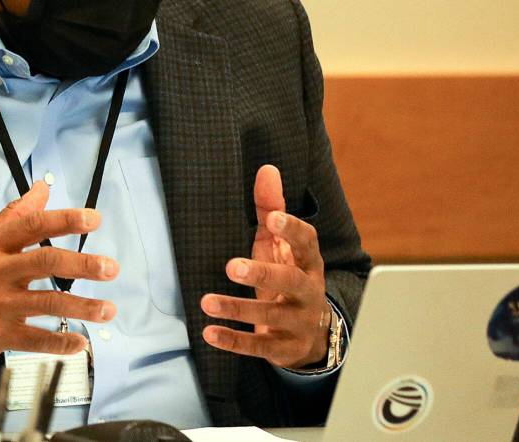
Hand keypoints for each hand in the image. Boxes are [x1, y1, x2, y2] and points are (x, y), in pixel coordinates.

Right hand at [0, 181, 118, 378]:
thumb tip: (43, 188)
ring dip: (82, 306)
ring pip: (47, 302)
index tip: (94, 219)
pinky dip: (61, 342)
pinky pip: (36, 339)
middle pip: (44, 262)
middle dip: (82, 264)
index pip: (32, 225)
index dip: (65, 220)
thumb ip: (14, 215)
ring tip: (108, 308)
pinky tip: (81, 341)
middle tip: (110, 267)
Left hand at [200, 165, 329, 368]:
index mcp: (308, 262)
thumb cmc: (287, 276)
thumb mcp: (279, 245)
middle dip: (262, 274)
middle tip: (232, 266)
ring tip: (206, 301)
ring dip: (237, 309)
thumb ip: (272, 208)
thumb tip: (267, 169)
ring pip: (270, 318)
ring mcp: (298, 323)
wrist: (312, 334)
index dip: (292, 230)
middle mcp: (308, 292)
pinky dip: (233, 341)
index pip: (307, 243)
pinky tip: (209, 333)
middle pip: (290, 282)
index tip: (273, 217)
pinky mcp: (284, 348)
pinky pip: (258, 347)